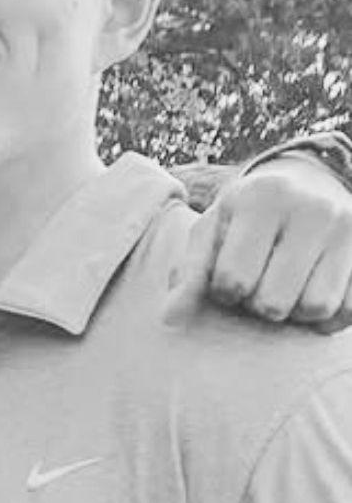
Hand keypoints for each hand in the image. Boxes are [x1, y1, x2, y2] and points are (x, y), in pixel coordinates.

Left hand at [172, 153, 351, 330]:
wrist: (307, 184)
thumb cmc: (247, 215)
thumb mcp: (214, 229)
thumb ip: (189, 271)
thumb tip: (168, 318)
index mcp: (261, 199)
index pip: (233, 278)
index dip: (224, 291)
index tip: (227, 279)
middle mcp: (311, 209)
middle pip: (273, 301)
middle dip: (257, 305)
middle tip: (256, 286)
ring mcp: (347, 230)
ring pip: (315, 308)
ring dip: (293, 313)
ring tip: (282, 289)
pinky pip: (348, 311)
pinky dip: (327, 317)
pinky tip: (309, 293)